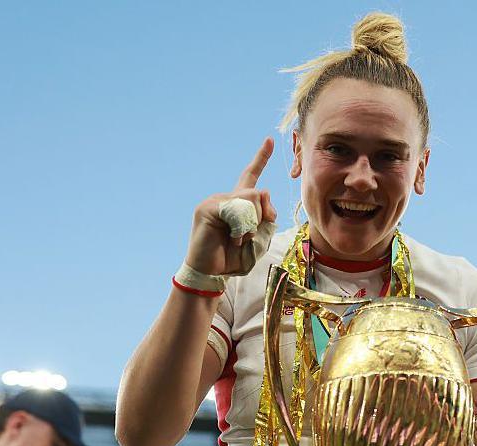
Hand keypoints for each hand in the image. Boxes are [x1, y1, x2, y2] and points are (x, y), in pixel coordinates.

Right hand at [184, 137, 278, 275]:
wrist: (210, 273)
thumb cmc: (232, 259)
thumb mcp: (259, 241)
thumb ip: (267, 221)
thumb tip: (264, 196)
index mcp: (239, 204)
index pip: (251, 176)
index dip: (260, 158)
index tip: (269, 140)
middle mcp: (227, 198)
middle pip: (260, 194)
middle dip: (263, 218)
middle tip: (249, 237)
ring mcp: (215, 201)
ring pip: (250, 199)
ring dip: (252, 225)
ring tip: (237, 239)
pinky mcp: (207, 208)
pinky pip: (236, 209)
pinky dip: (240, 227)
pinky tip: (231, 237)